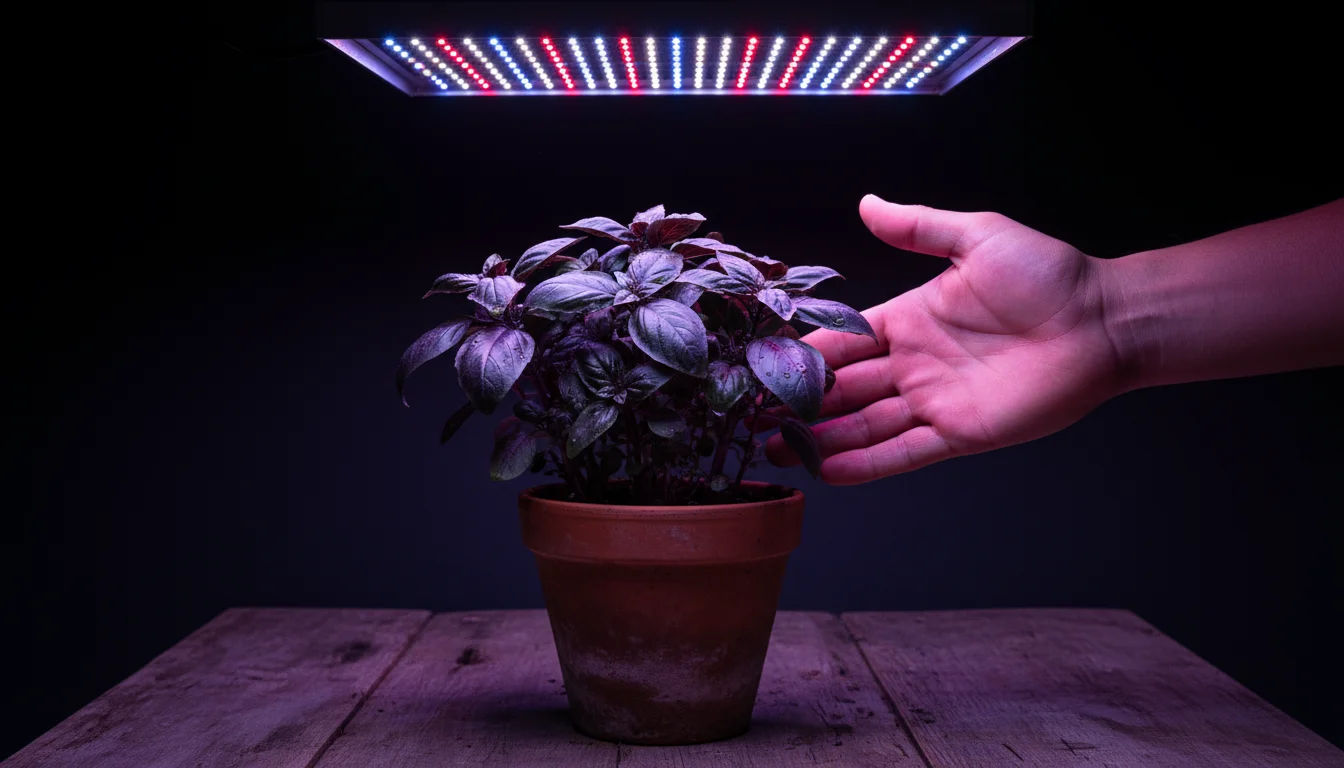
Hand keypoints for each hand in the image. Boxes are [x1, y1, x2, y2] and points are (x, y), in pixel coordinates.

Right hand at [766, 195, 1125, 483]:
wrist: (1104, 320)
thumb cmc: (1048, 275)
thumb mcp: (977, 237)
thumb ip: (919, 226)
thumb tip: (867, 203)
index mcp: (909, 318)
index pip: (842, 341)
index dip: (804, 354)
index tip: (762, 365)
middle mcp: (913, 363)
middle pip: (843, 389)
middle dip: (798, 404)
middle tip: (753, 417)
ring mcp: (933, 401)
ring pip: (864, 425)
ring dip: (821, 439)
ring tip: (776, 451)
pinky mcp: (959, 434)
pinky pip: (903, 452)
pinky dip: (866, 464)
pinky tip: (828, 471)